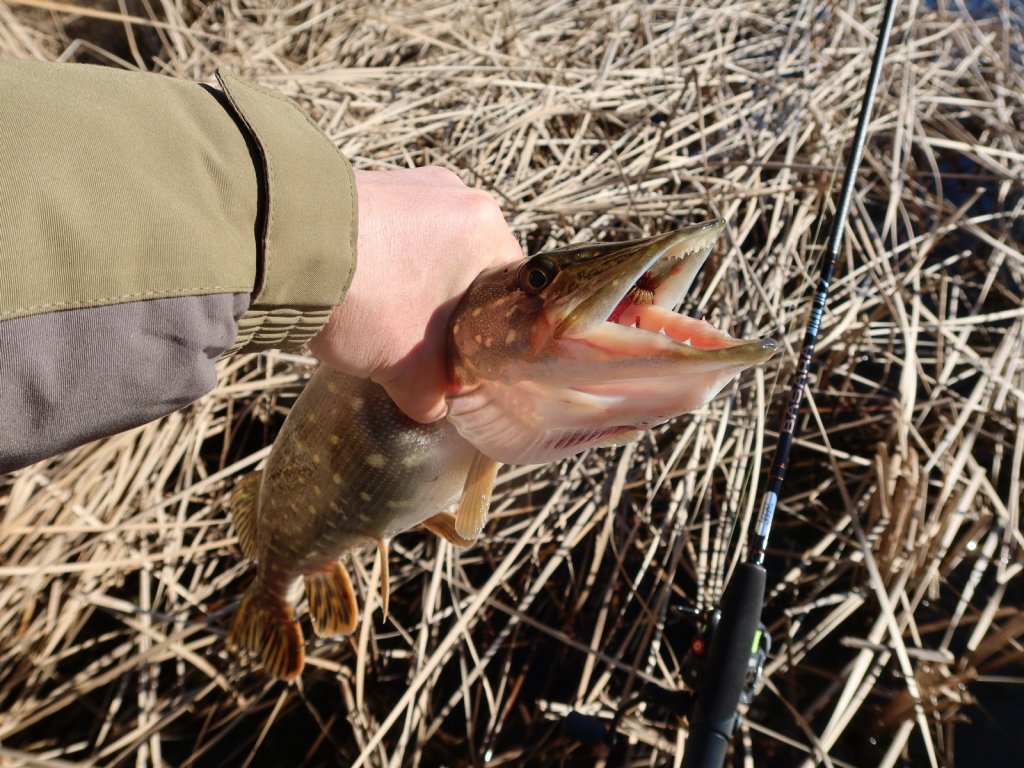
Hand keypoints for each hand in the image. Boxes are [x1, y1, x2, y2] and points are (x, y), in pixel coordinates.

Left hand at [309, 166, 522, 422]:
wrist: (280, 247)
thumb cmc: (365, 298)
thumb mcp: (407, 367)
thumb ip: (432, 394)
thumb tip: (433, 408)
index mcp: (485, 228)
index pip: (510, 287)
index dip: (493, 328)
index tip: (471, 354)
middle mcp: (454, 193)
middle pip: (467, 265)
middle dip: (447, 308)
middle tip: (425, 344)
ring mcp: (408, 182)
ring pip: (426, 247)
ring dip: (412, 283)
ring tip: (384, 319)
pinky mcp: (367, 181)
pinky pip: (390, 231)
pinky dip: (381, 261)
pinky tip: (358, 292)